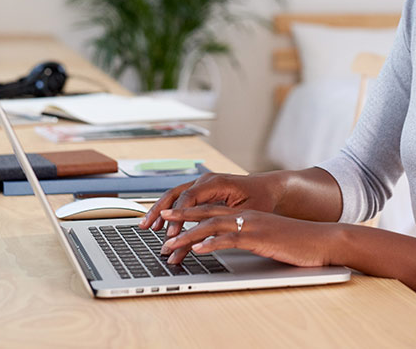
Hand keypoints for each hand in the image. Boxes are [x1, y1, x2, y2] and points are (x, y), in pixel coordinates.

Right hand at [138, 171, 284, 237]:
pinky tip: (160, 224)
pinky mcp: (202, 193)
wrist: (269, 189)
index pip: (189, 198)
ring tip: (147, 226)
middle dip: (160, 211)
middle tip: (147, 228)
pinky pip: (181, 201)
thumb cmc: (261, 200)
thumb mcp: (247, 212)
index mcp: (217, 182)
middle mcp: (206, 181)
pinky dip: (169, 211)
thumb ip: (225, 221)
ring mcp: (202, 185)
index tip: (171, 233)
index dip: (178, 217)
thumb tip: (209, 235)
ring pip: (174, 196)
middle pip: (175, 194)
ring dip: (160, 211)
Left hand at [159, 206, 341, 266]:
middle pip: (206, 213)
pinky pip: (231, 238)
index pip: (212, 210)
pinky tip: (199, 249)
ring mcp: (253, 226)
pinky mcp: (260, 238)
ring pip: (213, 225)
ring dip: (188, 235)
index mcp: (247, 215)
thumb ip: (248, 238)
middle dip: (180, 218)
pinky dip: (212, 242)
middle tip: (159, 224)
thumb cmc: (297, 242)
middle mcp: (247, 216)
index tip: (169, 217)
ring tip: (170, 244)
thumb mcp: (267, 238)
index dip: (189, 212)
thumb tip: (229, 245)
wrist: (322, 240)